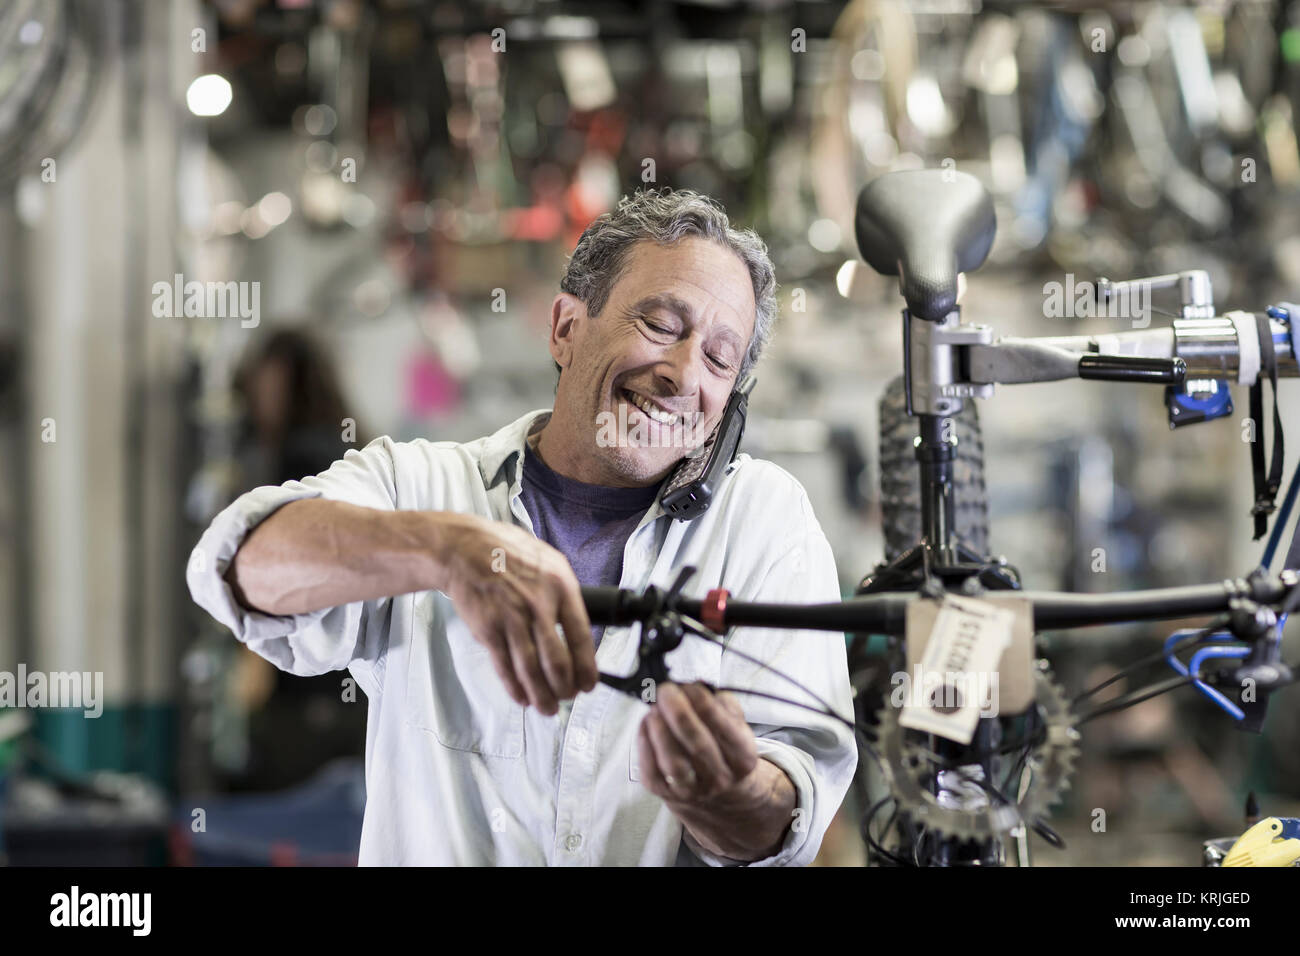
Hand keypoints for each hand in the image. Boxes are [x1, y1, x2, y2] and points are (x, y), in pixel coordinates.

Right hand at [435, 513, 596, 713]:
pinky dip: (514, 687)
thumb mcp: (549, 562)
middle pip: (557, 661)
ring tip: (548, 708)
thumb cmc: (508, 553)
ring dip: (542, 695)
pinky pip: (504, 666)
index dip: (586, 667)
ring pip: (531, 669)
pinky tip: (522, 697)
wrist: (464, 548)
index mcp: (561, 587)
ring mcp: (511, 618)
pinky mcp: (488, 629)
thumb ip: (564, 595)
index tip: (588, 684)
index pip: (581, 636)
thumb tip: (578, 632)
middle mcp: (538, 605)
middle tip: (567, 697)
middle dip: (565, 688)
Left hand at [637, 682, 758, 803]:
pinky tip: (647, 723)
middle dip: (679, 713)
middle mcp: (719, 777)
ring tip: (655, 708)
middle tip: (666, 691)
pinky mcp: (665, 792)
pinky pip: (651, 768)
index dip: (703, 702)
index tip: (688, 686)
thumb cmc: (722, 747)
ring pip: (674, 762)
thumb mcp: (735, 724)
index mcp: (742, 757)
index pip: (723, 727)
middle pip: (698, 746)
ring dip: (661, 730)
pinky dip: (645, 742)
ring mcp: (692, 789)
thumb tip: (695, 688)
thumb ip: (722, 704)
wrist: (717, 790)